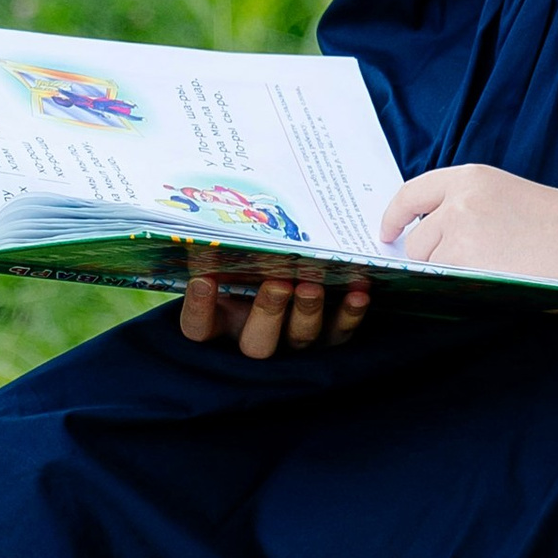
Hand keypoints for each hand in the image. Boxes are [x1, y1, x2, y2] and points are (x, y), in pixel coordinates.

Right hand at [179, 248, 371, 359]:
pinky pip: (341, 333)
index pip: (199, 330)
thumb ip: (223, 244)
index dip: (199, 309)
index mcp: (222, 322)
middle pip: (256, 344)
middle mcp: (256, 336)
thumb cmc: (251, 258)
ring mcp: (293, 340)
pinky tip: (358, 292)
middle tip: (277, 283)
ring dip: (307, 312)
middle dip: (267, 313)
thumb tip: (210, 213)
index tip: (203, 279)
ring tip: (312, 285)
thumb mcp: (233, 255)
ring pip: (299, 339)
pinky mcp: (330, 337)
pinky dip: (350, 314)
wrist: (295, 265)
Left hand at [379, 154, 557, 296]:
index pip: (412, 194)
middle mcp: (459, 202)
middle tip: (466, 274)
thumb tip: (433, 243)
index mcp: (471, 178)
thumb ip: (471, 211)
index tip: (388, 236)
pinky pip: (445, 290)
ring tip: (488, 281)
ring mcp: (461, 236)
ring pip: (429, 269)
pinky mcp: (470, 269)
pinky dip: (458, 296)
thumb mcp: (512, 198)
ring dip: (447, 280)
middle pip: (417, 241)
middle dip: (430, 261)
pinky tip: (488, 294)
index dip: (394, 218)